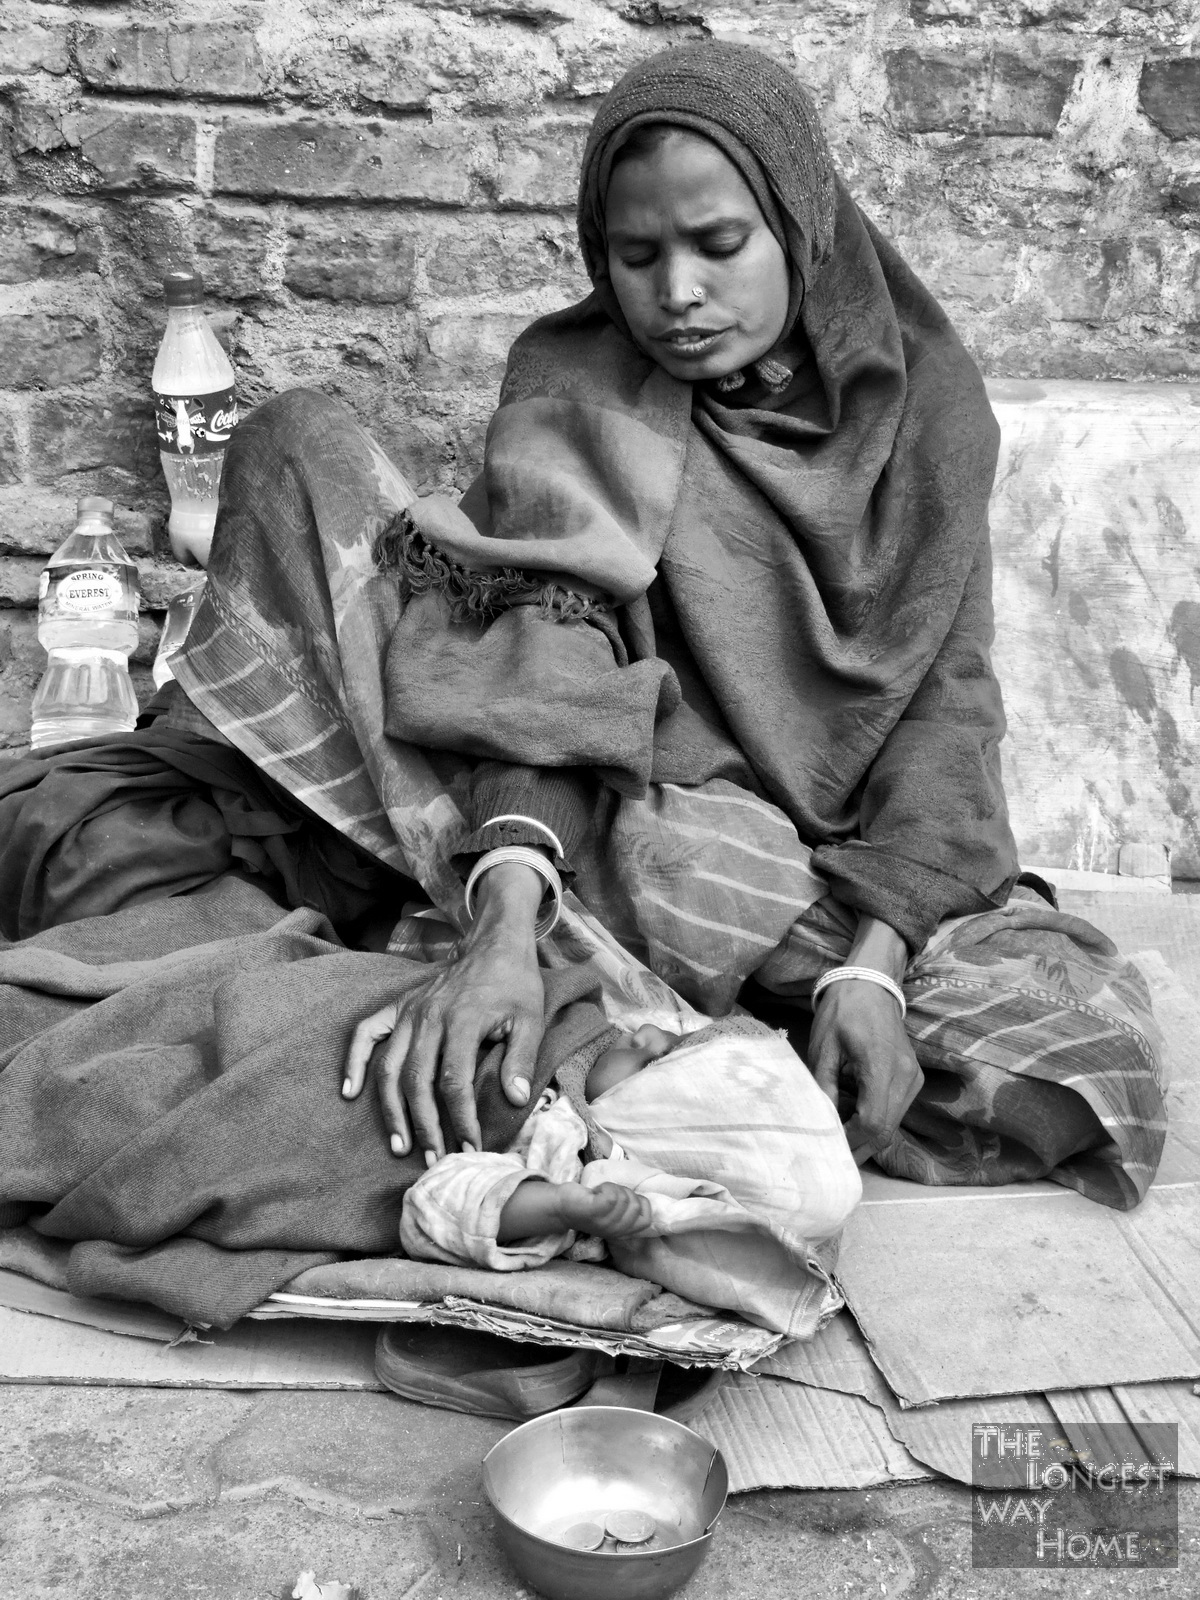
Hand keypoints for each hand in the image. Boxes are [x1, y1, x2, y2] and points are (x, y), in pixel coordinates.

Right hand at [342, 862, 545, 1160]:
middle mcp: (429, 1017)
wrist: (495, 945)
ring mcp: (409, 1011)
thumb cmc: (515, 986)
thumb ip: (522, 1060)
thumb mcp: (531, 1019)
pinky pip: (365, 1033)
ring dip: (391, 1109)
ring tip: (399, 1145)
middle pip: (417, 1080)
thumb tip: (516, 1100)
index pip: (455, 1081)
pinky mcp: (398, 1006)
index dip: (461, 1119)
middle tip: (433, 1159)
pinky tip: (350, 1092)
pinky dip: (353, 1061)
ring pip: (390, 1066)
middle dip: (425, 1125)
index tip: (470, 1148)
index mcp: (464, 1020)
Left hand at [560, 1181, 652, 1238]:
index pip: (647, 1220)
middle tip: (608, 1194)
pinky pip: (612, 1196)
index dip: (640, 1203)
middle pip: (636, 1206)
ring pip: (625, 1198)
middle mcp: (615, 1231)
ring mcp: (605, 1223)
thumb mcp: (614, 1213)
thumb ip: (629, 1212)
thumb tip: (646, 1201)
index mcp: (622, 1232)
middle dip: (625, 1192)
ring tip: (600, 1193)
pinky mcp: (594, 1212)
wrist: (561, 1205)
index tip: (623, 1199)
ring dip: (613, 1188)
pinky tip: (596, 1191)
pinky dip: (606, 1187)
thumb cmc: (590, 1203)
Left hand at [809, 916, 922, 1165]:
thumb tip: (818, 1124)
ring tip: (839, 1137)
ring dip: (867, 1136)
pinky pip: (896, 1111)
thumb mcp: (824, 1047)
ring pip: (893, 1125)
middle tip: (832, 1153)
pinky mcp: (914, 1078)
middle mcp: (906, 1077)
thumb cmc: (843, 1012)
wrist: (872, 985)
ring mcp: (914, 1078)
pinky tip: (853, 1119)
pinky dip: (877, 1122)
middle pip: (886, 1130)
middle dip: (858, 1146)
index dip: (851, 1140)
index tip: (828, 1144)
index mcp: (881, 1066)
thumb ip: (823, 1086)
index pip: (873, 1122)